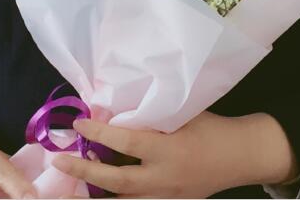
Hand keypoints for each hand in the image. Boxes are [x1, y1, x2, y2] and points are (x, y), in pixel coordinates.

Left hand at [51, 111, 275, 198]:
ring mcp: (165, 197)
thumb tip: (117, 109)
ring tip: (66, 190)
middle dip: (84, 170)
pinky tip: (95, 194)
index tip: (79, 122)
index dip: (100, 132)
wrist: (240, 155)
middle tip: (59, 159)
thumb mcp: (184, 114)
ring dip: (93, 196)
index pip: (127, 142)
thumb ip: (152, 116)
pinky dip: (115, 198)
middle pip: (117, 181)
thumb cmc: (212, 128)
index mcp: (169, 150)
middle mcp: (164, 178)